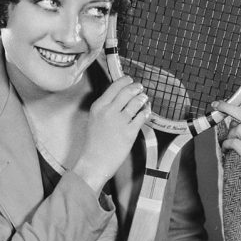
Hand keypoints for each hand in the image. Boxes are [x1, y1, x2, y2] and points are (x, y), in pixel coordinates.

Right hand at [72, 76, 149, 193]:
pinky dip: (146, 112)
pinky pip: (142, 117)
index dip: (124, 81)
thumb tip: (120, 96)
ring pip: (136, 102)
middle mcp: (109, 111)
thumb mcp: (94, 119)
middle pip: (127, 92)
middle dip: (136, 87)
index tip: (130, 79)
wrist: (94, 161)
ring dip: (142, 98)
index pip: (114, 87)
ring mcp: (120, 121)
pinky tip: (146, 111)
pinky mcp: (129, 132)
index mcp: (98, 106)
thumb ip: (106, 107)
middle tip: (140, 87)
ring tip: (144, 98)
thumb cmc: (94, 142)